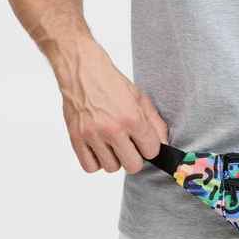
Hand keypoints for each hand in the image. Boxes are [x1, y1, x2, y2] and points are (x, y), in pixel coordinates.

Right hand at [60, 40, 168, 174]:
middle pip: (133, 166)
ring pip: (111, 168)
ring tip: (111, 143)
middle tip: (129, 145)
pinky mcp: (76, 138)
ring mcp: (92, 135)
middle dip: (134, 157)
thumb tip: (162, 144)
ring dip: (114, 158)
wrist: (82, 71)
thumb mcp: (139, 98)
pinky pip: (90, 167)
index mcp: (131, 117)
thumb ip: (154, 123)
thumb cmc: (110, 82)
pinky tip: (99, 147)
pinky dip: (96, 161)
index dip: (150, 147)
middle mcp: (112, 128)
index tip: (145, 142)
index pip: (151, 151)